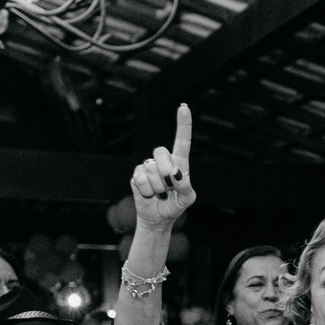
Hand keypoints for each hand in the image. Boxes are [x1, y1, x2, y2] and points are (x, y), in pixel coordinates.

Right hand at [131, 104, 194, 230]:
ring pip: (151, 169)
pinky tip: (150, 194)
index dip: (183, 124)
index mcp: (180, 162)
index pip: (182, 141)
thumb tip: (175, 172)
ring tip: (160, 193)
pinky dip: (148, 191)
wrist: (159, 217)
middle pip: (161, 152)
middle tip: (168, 187)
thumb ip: (186, 186)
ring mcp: (148, 167)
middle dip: (165, 172)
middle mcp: (163, 161)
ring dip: (158, 187)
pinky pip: (140, 179)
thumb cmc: (176, 204)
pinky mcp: (136, 176)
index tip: (184, 108)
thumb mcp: (188, 198)